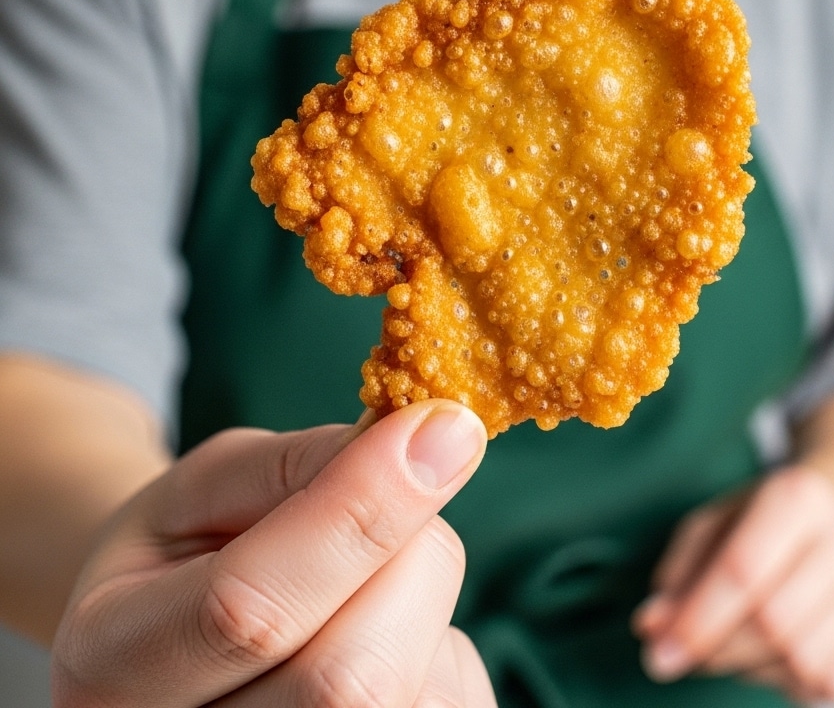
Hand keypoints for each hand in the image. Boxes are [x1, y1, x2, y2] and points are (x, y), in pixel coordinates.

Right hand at [51, 401, 495, 707]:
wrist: (178, 635)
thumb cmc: (196, 543)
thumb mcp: (215, 480)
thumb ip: (306, 463)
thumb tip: (435, 438)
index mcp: (113, 666)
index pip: (249, 610)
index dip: (363, 512)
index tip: (443, 427)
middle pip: (350, 681)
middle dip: (406, 558)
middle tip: (401, 495)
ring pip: (415, 696)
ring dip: (424, 600)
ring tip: (365, 577)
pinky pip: (448, 702)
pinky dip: (438, 643)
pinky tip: (382, 627)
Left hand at [632, 465, 833, 703]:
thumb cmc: (763, 520)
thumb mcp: (712, 526)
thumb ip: (679, 576)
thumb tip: (653, 628)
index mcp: (798, 495)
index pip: (743, 571)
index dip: (698, 621)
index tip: (660, 654)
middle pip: (774, 622)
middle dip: (719, 650)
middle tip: (686, 655)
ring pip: (805, 662)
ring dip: (753, 668)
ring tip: (736, 645)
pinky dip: (792, 682)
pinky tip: (777, 653)